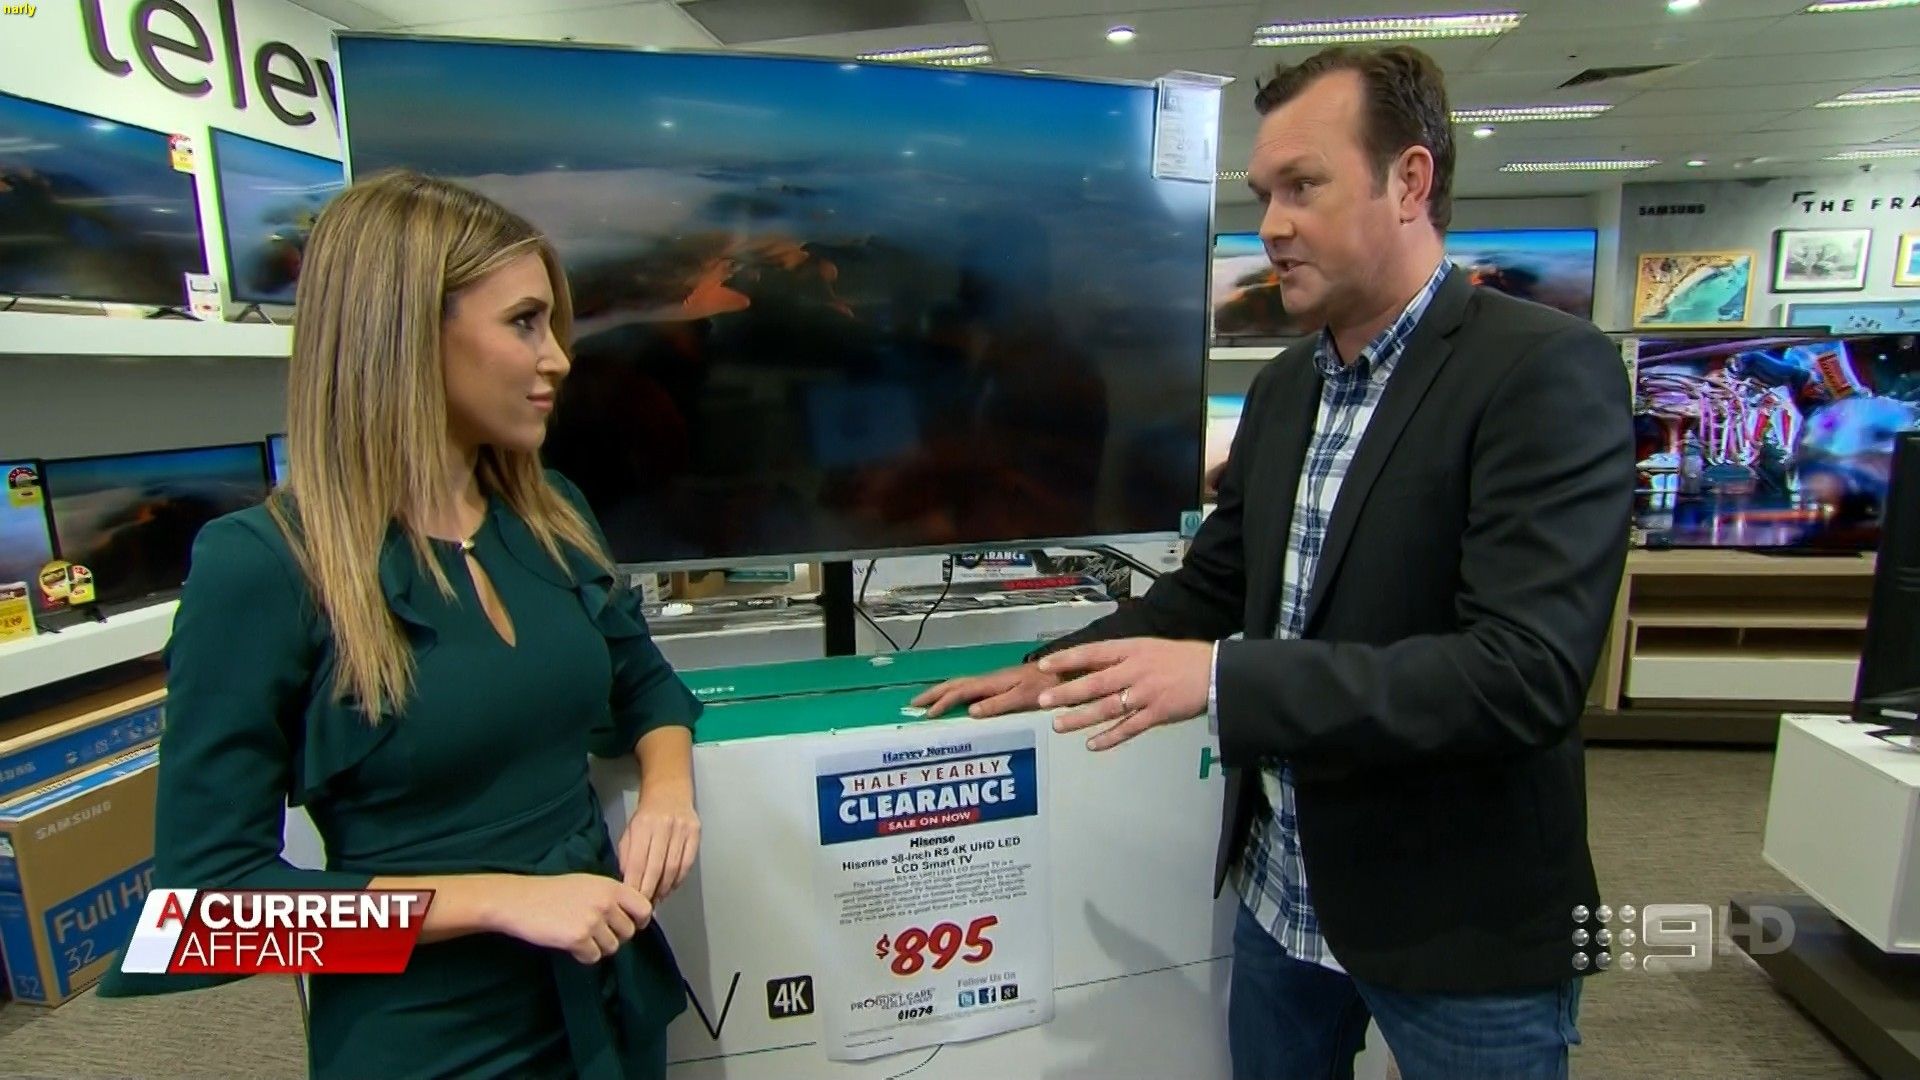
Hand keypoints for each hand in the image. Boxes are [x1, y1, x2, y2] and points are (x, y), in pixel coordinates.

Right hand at [491, 873, 653, 964]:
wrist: (519, 900)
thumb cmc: (552, 891)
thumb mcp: (588, 884)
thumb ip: (611, 897)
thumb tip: (635, 916)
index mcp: (611, 886)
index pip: (644, 908)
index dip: (639, 920)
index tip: (629, 925)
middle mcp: (606, 902)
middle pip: (629, 932)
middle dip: (615, 936)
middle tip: (595, 932)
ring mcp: (592, 920)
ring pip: (612, 947)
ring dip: (598, 946)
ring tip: (579, 935)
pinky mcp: (578, 938)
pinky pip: (593, 957)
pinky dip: (583, 955)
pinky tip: (569, 943)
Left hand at [619, 781, 699, 901]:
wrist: (670, 791)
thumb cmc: (646, 816)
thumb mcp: (629, 831)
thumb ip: (627, 856)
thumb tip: (627, 884)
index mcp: (642, 826)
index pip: (637, 862)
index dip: (634, 886)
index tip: (631, 903)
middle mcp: (663, 827)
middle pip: (656, 868)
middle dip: (649, 892)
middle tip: (644, 909)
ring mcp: (682, 829)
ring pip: (673, 868)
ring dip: (664, 889)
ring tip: (657, 900)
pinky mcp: (695, 833)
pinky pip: (687, 863)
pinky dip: (678, 879)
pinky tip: (670, 887)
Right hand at [911, 662, 1062, 718]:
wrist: (1068, 672)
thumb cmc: (1048, 686)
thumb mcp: (1024, 697)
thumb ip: (998, 705)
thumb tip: (969, 712)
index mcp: (992, 683)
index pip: (960, 692)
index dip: (941, 702)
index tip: (925, 714)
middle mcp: (991, 680)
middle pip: (956, 685)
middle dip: (934, 693)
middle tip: (914, 703)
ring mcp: (997, 682)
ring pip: (963, 685)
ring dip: (944, 693)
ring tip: (930, 703)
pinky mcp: (1004, 685)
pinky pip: (974, 689)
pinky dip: (959, 695)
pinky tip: (960, 703)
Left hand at [1036, 638, 1211, 750]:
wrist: (1215, 671)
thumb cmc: (1180, 658)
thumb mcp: (1148, 647)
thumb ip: (1122, 657)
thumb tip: (1090, 665)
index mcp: (1131, 649)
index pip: (1092, 653)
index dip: (1067, 659)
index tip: (1043, 665)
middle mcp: (1135, 670)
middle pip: (1094, 683)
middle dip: (1066, 693)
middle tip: (1042, 701)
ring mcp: (1145, 694)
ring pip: (1106, 708)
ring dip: (1080, 718)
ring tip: (1058, 725)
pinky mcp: (1157, 714)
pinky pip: (1128, 728)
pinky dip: (1109, 738)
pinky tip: (1091, 745)